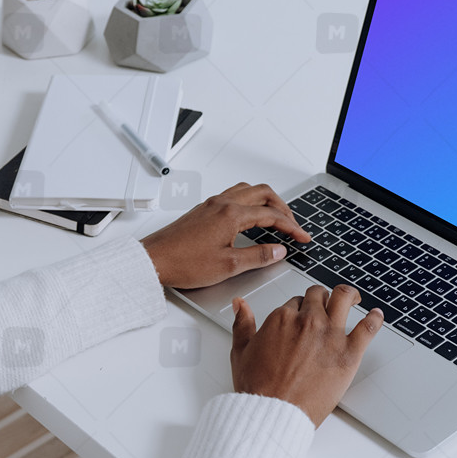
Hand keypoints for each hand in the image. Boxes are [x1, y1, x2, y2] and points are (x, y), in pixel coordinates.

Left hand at [140, 182, 310, 288]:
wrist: (153, 260)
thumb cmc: (183, 263)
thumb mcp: (228, 266)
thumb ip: (258, 256)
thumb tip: (278, 251)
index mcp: (232, 215)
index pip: (271, 215)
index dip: (291, 227)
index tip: (302, 237)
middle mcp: (222, 204)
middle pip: (263, 194)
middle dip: (282, 208)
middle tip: (292, 225)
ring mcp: (211, 205)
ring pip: (247, 191)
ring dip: (265, 201)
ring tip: (274, 217)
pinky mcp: (202, 210)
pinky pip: (233, 196)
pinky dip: (248, 202)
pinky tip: (248, 217)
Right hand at [230, 284, 383, 427]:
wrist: (274, 412)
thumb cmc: (258, 388)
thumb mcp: (241, 351)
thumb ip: (242, 324)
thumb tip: (240, 304)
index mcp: (281, 319)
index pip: (295, 302)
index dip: (298, 309)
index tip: (300, 317)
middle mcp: (307, 321)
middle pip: (318, 296)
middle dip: (320, 299)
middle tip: (324, 305)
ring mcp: (330, 335)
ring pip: (343, 299)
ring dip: (348, 295)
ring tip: (352, 298)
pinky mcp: (349, 353)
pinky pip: (369, 327)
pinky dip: (375, 319)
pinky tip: (377, 316)